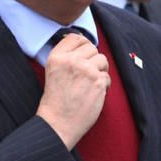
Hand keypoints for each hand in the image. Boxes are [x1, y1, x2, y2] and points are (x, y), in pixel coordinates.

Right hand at [36, 33, 109, 148]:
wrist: (58, 123)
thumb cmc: (55, 100)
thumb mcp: (53, 71)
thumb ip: (66, 57)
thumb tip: (85, 44)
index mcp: (57, 57)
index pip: (75, 37)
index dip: (82, 45)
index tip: (83, 55)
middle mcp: (71, 61)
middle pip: (91, 47)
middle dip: (92, 59)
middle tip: (87, 73)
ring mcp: (86, 70)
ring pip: (102, 59)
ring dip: (100, 70)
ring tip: (91, 82)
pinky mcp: (98, 82)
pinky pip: (107, 76)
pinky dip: (104, 84)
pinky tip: (94, 93)